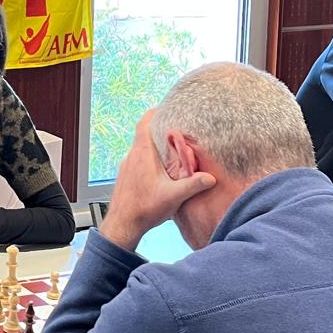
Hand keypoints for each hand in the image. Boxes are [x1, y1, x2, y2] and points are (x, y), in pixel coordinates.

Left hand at [97, 112, 214, 252]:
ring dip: (154, 146)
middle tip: (174, 128)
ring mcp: (127, 167)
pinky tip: (160, 170)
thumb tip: (210, 177)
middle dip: (158, 130)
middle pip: (143, 134)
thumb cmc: (144, 209)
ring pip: (140, 149)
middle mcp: (132, 156)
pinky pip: (137, 160)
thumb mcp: (173, 196)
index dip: (154, 113)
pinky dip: (148, 159)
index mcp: (142, 154)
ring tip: (171, 149)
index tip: (164, 108)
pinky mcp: (126, 177)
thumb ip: (193, 185)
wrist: (122, 225)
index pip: (144, 124)